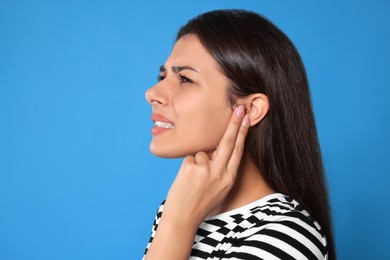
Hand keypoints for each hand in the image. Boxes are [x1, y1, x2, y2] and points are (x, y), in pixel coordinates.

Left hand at [162, 104, 249, 227]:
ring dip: (196, 162)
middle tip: (240, 107)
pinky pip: (190, 157)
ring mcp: (206, 170)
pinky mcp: (191, 167)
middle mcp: (220, 173)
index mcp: (229, 178)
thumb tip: (216, 149)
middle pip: (229, 142)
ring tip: (192, 181)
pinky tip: (186, 180)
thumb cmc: (200, 202)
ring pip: (202, 153)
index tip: (247, 119)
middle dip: (235, 123)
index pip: (238, 151)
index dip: (243, 133)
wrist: (182, 217)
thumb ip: (220, 169)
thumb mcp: (218, 188)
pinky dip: (187, 165)